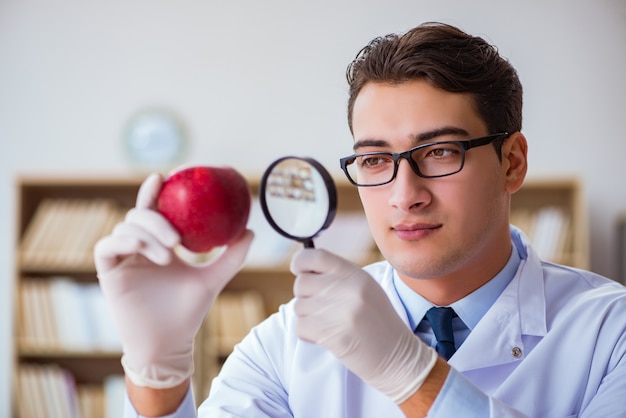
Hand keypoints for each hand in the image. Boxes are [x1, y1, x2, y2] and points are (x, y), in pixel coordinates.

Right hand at [94, 173, 253, 388]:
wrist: (170, 343)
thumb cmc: (188, 312)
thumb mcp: (213, 278)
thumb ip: (231, 256)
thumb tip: (250, 230)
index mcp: (157, 244)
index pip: (152, 210)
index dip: (154, 191)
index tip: (165, 177)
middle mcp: (137, 249)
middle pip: (137, 216)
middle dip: (155, 218)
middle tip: (177, 237)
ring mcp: (122, 260)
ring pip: (124, 228)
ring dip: (147, 235)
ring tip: (169, 255)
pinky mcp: (108, 274)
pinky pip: (107, 247)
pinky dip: (125, 243)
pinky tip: (147, 252)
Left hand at [291, 248, 437, 403]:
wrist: (398, 357)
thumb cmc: (378, 322)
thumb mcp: (365, 288)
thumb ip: (338, 276)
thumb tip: (302, 268)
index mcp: (356, 274)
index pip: (315, 256)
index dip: (300, 262)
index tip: (298, 270)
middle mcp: (349, 289)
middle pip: (302, 283)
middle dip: (305, 296)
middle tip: (322, 308)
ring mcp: (342, 312)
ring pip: (299, 306)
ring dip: (308, 317)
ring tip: (331, 324)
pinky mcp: (335, 335)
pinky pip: (301, 327)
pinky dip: (309, 334)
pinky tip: (327, 336)